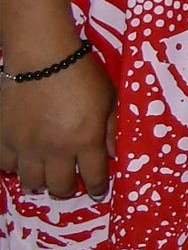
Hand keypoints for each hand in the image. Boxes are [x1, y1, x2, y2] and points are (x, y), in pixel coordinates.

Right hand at [0, 50, 113, 199]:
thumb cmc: (82, 74)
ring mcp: (26, 146)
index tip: (98, 192)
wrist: (41, 57)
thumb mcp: (109, 98)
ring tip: (46, 178)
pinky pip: (5, 166)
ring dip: (41, 183)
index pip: (94, 176)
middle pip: (60, 187)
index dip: (98, 187)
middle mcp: (55, 149)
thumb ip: (113, 128)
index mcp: (85, 140)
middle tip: (70, 185)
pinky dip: (14, 167)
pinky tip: (22, 161)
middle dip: (68, 190)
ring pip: (31, 182)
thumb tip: (114, 154)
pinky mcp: (3, 138)